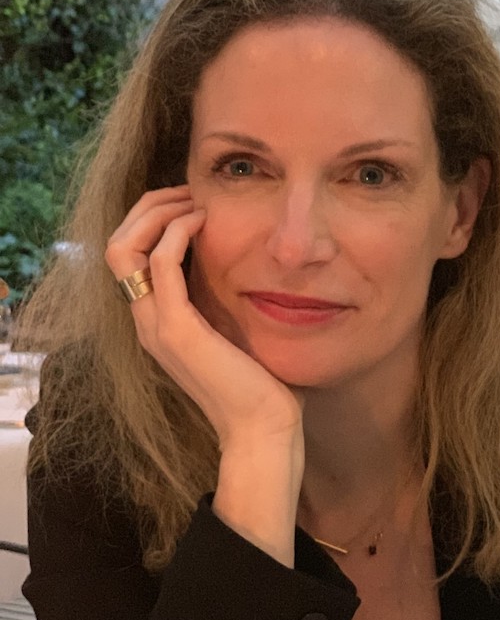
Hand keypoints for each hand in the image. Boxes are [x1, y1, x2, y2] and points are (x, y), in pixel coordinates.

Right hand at [105, 186, 304, 562]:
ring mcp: (155, 325)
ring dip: (158, 212)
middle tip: (189, 191)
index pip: (129, 254)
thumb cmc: (259, 383)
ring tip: (194, 200)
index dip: (152, 218)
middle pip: (116, 243)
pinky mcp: (175, 328)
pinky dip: (177, 232)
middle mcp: (146, 320)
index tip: (193, 201)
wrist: (262, 428)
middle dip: (148, 206)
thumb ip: (224, 299)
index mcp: (158, 320)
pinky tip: (204, 222)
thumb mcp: (235, 328)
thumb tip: (244, 261)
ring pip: (124, 246)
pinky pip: (158, 262)